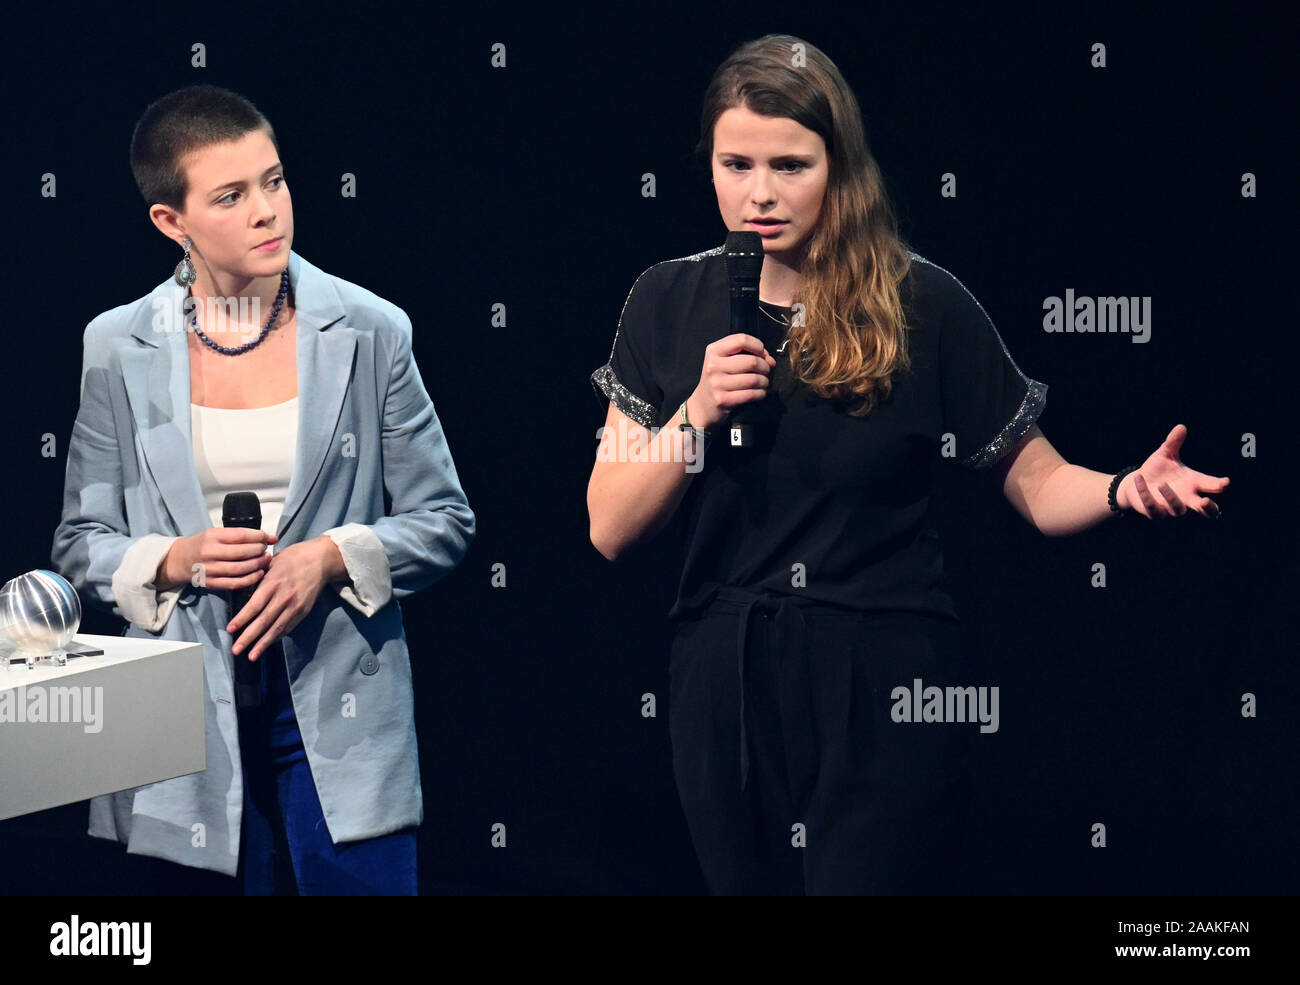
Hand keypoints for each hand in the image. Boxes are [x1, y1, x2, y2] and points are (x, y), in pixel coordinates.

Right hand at [162, 527, 276, 591]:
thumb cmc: (204, 544)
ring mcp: (209, 569)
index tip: (271, 538)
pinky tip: (259, 574)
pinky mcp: (210, 583)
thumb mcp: (217, 533)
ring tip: (265, 560)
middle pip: (242, 553)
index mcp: (212, 536)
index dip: (260, 537)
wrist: (180, 559)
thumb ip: (240, 535)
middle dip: (259, 551)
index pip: (241, 535)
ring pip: (239, 569)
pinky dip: (250, 579)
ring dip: (257, 565)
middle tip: (266, 550)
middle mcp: (210, 552)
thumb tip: (270, 537)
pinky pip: (234, 583)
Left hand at [226, 537, 336, 661]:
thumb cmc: (294, 557)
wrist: (322, 560)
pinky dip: (277, 637)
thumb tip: (241, 589)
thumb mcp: (272, 562)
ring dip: (263, 644)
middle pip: (264, 621)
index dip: (242, 619)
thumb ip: (258, 576)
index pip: (254, 606)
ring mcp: (296, 606)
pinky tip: (266, 644)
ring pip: (277, 628)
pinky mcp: (304, 611)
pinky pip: (288, 627)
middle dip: (249, 637)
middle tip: (236, 650)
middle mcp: (284, 597)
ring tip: (252, 656)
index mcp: (273, 583)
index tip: (230, 630)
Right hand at [687, 333, 775, 429]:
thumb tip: (770, 360)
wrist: (703, 404)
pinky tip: (759, 392)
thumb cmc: (717, 380)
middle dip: (765, 366)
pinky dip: (761, 393)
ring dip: (764, 381)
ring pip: (754, 379)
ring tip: (763, 382)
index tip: (762, 353)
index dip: (758, 346)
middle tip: (765, 370)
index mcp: (714, 351)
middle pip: (751, 361)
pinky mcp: (723, 399)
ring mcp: (717, 383)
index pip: (741, 340)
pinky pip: (751, 394)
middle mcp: (714, 366)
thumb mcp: (724, 361)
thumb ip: (746, 354)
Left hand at [1118, 424, 1228, 518]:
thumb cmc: (1158, 469)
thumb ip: (1173, 443)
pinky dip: (1146, 495)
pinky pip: (1153, 509)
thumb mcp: (1165, 454)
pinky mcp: (1155, 513)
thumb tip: (1181, 426)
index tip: (1225, 482)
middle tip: (1205, 502)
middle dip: (1208, 508)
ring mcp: (1171, 508)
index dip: (1220, 485)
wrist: (1135, 483)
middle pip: (1207, 511)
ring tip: (1162, 485)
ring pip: (1178, 511)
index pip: (1212, 486)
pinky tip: (1140, 479)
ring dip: (1172, 498)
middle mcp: (1187, 498)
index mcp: (1194, 483)